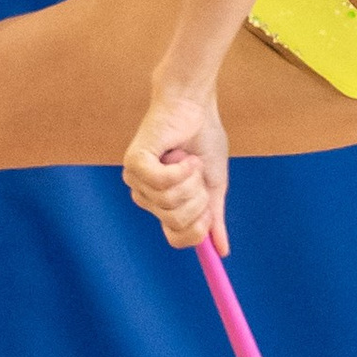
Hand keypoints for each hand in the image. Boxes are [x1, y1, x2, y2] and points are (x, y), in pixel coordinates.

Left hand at [123, 80, 230, 253]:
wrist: (195, 105)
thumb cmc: (203, 140)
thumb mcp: (214, 185)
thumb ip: (214, 217)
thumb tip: (222, 251)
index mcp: (165, 205)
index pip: (177, 239)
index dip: (198, 230)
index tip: (209, 211)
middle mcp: (147, 197)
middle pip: (177, 222)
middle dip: (197, 198)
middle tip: (197, 173)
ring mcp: (137, 181)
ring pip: (170, 202)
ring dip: (190, 179)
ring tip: (187, 158)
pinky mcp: (134, 163)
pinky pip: (161, 183)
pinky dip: (179, 169)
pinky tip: (181, 155)